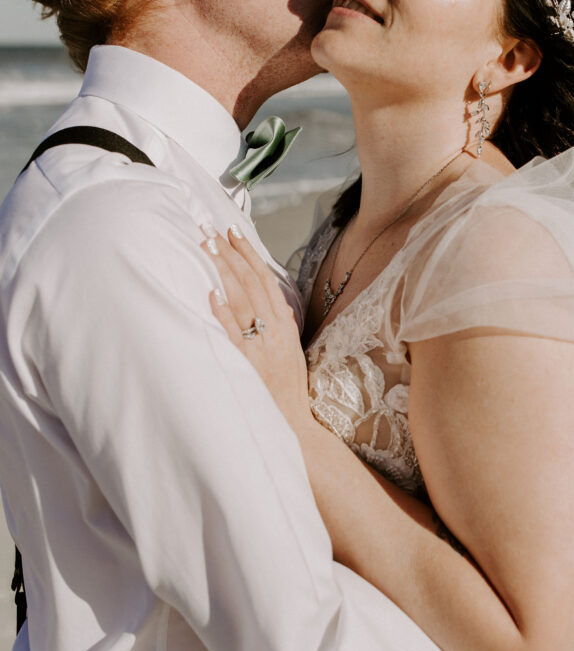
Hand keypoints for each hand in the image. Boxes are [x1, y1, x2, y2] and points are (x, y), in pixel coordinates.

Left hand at [201, 225, 311, 429]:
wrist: (291, 419)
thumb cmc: (288, 386)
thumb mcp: (291, 348)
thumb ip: (280, 323)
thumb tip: (268, 300)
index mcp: (285, 323)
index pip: (265, 278)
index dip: (248, 253)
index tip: (233, 232)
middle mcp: (274, 329)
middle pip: (250, 282)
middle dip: (230, 253)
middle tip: (210, 231)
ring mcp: (260, 345)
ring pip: (241, 299)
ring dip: (223, 272)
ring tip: (206, 249)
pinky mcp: (247, 362)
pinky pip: (233, 333)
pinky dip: (222, 312)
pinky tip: (210, 293)